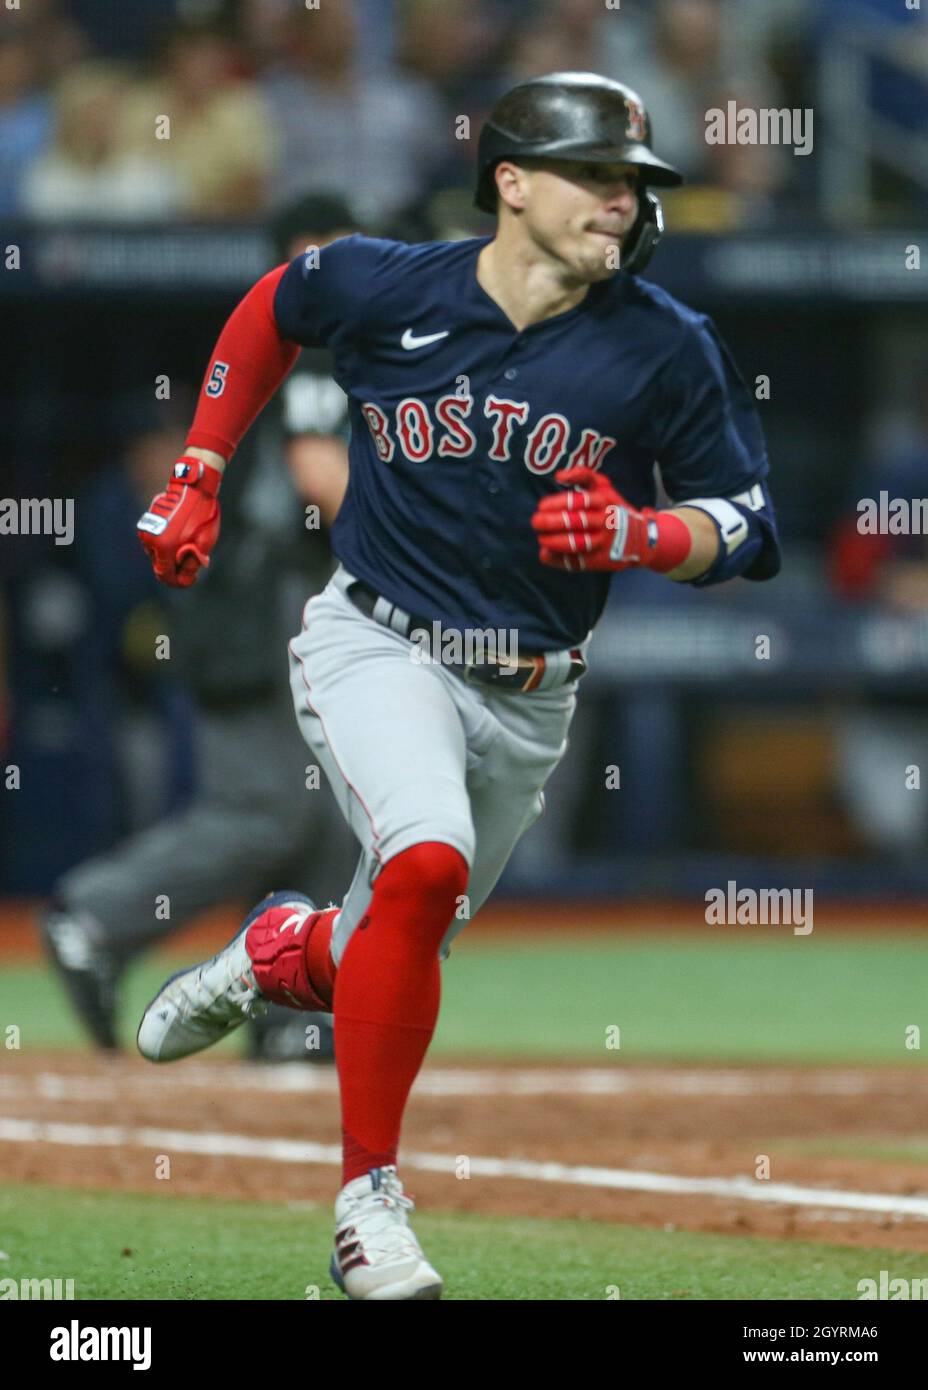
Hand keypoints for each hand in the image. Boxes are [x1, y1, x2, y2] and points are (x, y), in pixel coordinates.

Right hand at [137, 457, 221, 586]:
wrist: (193, 487)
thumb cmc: (201, 515)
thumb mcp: (204, 543)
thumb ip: (193, 562)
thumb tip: (185, 575)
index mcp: (162, 546)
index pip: (164, 575)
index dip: (177, 581)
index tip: (188, 580)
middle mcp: (150, 539)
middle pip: (160, 564)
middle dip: (176, 566)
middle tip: (194, 560)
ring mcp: (147, 528)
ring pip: (157, 551)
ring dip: (171, 553)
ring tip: (189, 543)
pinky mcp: (148, 519)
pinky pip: (156, 538)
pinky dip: (167, 541)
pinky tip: (181, 532)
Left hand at [531, 465, 690, 573]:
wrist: (641, 538)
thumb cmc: (613, 508)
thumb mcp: (605, 486)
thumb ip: (584, 475)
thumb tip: (560, 475)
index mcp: (604, 501)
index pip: (578, 501)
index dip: (556, 503)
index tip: (541, 506)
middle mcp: (605, 521)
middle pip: (576, 522)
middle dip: (551, 522)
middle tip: (535, 522)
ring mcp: (604, 542)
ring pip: (577, 543)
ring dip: (554, 542)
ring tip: (541, 539)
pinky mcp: (601, 560)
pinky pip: (578, 562)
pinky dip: (559, 560)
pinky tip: (545, 555)